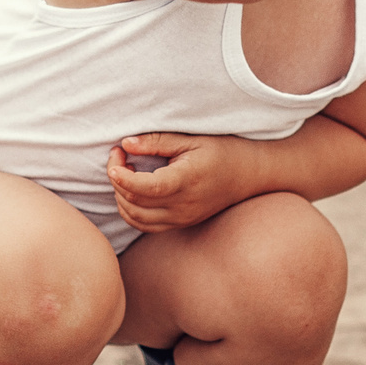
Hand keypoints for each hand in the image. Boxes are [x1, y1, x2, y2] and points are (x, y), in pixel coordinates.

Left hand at [108, 133, 256, 233]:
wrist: (250, 174)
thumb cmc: (222, 151)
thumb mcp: (191, 139)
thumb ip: (157, 142)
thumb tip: (125, 144)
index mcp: (187, 181)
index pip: (145, 188)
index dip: (122, 175)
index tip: (115, 154)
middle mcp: (183, 205)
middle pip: (135, 203)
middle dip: (117, 180)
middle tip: (119, 155)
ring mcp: (182, 218)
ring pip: (136, 218)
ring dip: (121, 196)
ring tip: (125, 172)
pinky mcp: (181, 224)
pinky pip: (145, 225)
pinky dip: (131, 210)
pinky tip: (133, 190)